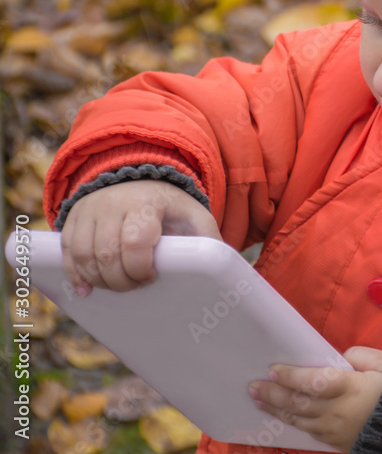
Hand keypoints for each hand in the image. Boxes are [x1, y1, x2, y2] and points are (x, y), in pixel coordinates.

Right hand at [61, 179, 219, 294]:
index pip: (135, 241)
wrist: (139, 180)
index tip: (150, 277)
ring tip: (117, 287)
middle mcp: (113, 203)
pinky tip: (86, 290)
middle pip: (106, 253)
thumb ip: (207, 239)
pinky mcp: (73, 219)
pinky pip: (66, 251)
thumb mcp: (195, 216)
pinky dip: (75, 274)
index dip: (139, 267)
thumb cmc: (172, 207)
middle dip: (120, 280)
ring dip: (98, 279)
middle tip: (135, 287)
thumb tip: (225, 273)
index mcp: (147, 203)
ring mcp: (90, 210)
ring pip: (82, 254)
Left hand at [249, 347, 381, 451]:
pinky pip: (310, 433)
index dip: (291, 376)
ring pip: (300, 420)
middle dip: (274, 393)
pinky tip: (284, 417)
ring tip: (261, 401)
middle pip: (299, 403)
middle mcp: (338, 411)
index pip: (313, 381)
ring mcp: (336, 430)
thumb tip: (339, 359)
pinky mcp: (338, 442)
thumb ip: (359, 356)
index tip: (273, 369)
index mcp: (350, 388)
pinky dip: (294, 424)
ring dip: (278, 409)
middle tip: (253, 386)